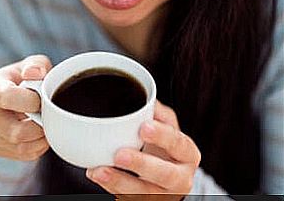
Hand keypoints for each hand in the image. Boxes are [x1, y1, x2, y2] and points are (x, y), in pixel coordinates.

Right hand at [0, 55, 51, 160]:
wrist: (12, 94)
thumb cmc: (25, 78)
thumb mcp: (34, 64)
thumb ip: (38, 65)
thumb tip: (36, 73)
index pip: (6, 97)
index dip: (30, 102)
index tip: (41, 100)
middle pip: (14, 131)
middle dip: (39, 127)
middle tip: (49, 118)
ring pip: (17, 146)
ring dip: (39, 140)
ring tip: (46, 126)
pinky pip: (18, 155)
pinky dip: (34, 148)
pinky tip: (38, 136)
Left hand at [86, 101, 200, 199]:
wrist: (163, 179)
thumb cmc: (162, 147)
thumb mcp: (165, 127)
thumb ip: (156, 111)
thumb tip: (143, 93)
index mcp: (187, 153)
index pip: (179, 144)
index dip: (163, 136)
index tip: (143, 127)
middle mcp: (180, 178)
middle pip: (165, 174)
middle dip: (142, 164)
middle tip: (120, 154)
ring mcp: (162, 195)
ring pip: (144, 193)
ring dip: (119, 181)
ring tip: (99, 170)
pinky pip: (128, 199)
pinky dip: (110, 188)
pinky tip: (97, 175)